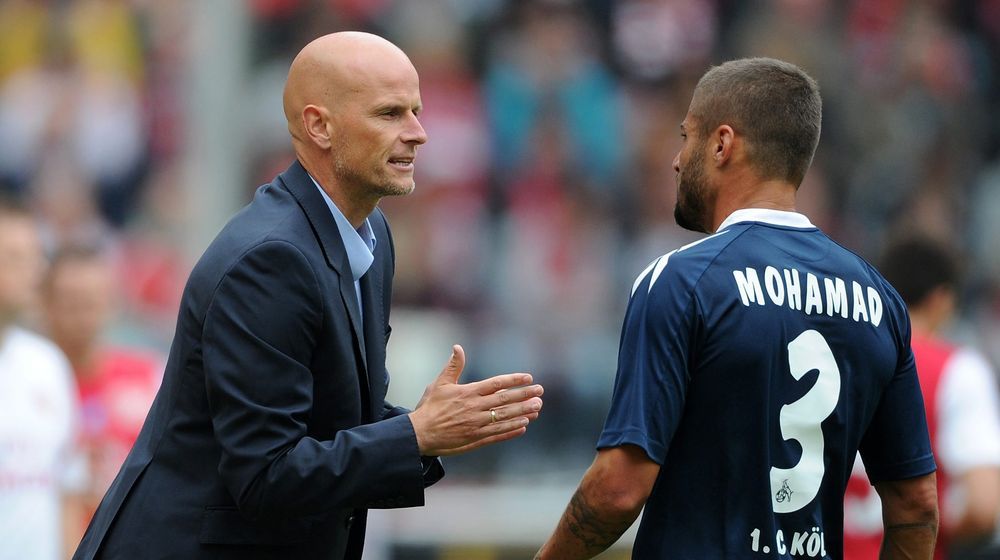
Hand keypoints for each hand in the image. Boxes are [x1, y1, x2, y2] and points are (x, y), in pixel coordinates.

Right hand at [409, 344, 542, 455]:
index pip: (496, 384)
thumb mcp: (440, 384)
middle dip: (524, 395)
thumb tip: (458, 347)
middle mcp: (476, 408)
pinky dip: (511, 430)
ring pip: (505, 418)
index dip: (514, 380)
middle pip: (505, 400)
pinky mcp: (476, 439)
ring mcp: (477, 425)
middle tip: (540, 392)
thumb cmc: (429, 407)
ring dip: (523, 413)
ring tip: (537, 408)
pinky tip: (523, 426)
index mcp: (468, 393)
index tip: (528, 377)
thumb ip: (453, 366)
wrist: (420, 434)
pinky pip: (498, 434)